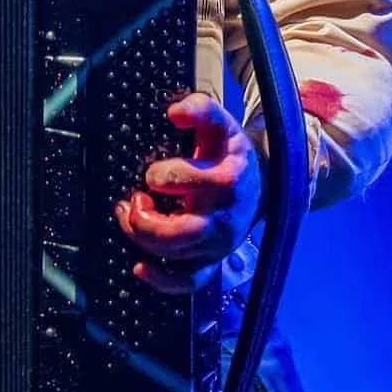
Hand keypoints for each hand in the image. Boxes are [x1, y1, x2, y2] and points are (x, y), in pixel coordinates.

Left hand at [116, 93, 260, 294]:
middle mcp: (225, 215)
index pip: (199, 181)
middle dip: (148, 221)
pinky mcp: (212, 259)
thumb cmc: (227, 154)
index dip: (166, 175)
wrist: (260, 185)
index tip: (152, 172)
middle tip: (134, 201)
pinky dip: (164, 281)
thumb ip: (200, 109)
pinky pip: (191, 281)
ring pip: (181, 256)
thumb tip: (175, 112)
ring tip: (132, 216)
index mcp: (229, 178)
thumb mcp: (221, 125)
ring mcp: (219, 241)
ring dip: (145, 239)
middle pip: (186, 231)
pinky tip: (139, 268)